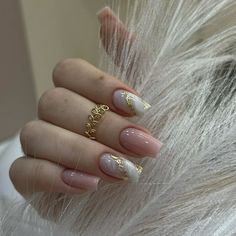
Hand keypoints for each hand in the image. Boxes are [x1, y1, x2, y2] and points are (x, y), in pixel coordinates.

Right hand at [9, 7, 161, 197]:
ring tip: (119, 169)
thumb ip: (131, 56)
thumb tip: (104, 15)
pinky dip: (54, 176)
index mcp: (81, 96)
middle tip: (139, 145)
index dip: (99, 85)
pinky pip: (23, 172)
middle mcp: (57, 117)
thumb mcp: (154, 98)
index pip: (67, 71)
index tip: (137, 105)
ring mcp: (42, 148)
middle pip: (54, 102)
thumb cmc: (152, 143)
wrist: (151, 193)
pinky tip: (88, 185)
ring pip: (36, 134)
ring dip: (81, 152)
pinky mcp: (33, 180)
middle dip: (100, 126)